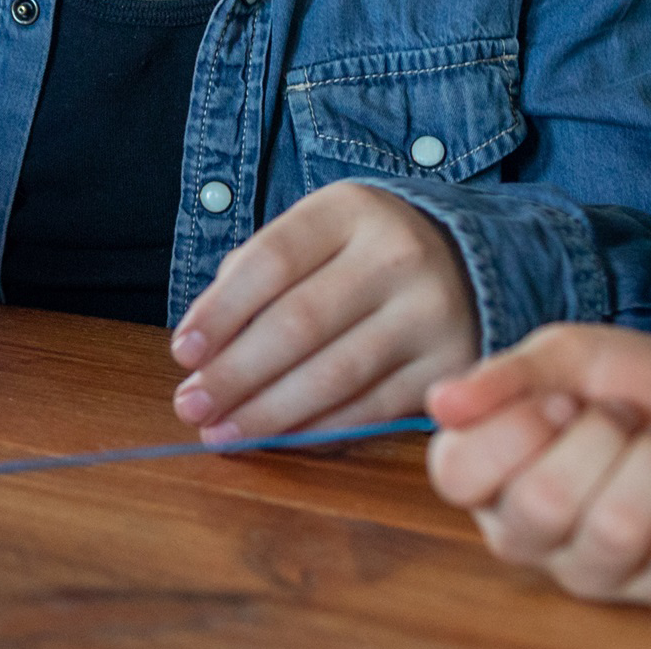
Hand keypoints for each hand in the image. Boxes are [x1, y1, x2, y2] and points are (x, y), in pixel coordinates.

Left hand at [171, 180, 478, 442]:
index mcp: (350, 210)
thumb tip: (202, 347)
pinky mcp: (450, 366)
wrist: (468, 261)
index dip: (221, 311)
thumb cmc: (360, 253)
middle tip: (191, 405)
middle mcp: (398, 255)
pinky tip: (277, 440)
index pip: (271, 260)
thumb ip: (256, 275)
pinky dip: (317, 431)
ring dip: (268, 413)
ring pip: (334, 374)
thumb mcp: (316, 236)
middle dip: (234, 373)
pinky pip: (371, 409)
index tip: (183, 352)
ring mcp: (431, 312)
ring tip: (221, 433)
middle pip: (298, 322)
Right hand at [425, 323, 650, 608]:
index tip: (560, 398)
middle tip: (622, 415)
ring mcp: (598, 576)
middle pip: (544, 502)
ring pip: (618, 527)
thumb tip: (442, 402)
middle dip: (602, 434)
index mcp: (487, 480)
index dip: (518, 426)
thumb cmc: (629, 388)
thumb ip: (506, 378)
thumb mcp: (566, 357)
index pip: (459, 476)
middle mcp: (530, 540)